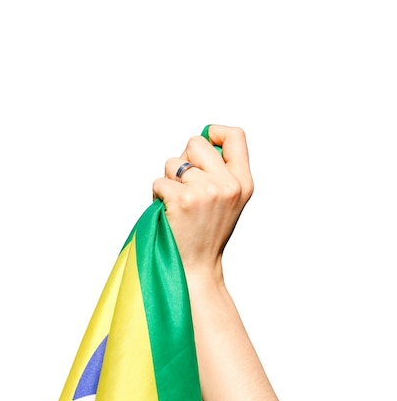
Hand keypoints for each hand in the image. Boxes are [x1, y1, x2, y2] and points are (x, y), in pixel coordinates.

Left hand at [153, 125, 252, 280]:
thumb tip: (195, 144)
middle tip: (186, 187)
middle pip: (196, 143)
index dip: (215, 133)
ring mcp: (206, 192)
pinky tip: (169, 212)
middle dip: (184, 161)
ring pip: (173, 162)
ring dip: (169, 181)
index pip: (235, 136)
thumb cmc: (206, 234)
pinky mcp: (182, 200)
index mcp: (243, 183)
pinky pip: (159, 181)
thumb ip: (220, 172)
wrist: (195, 268)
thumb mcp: (227, 201)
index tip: (202, 148)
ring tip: (178, 204)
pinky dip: (158, 196)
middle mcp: (228, 186)